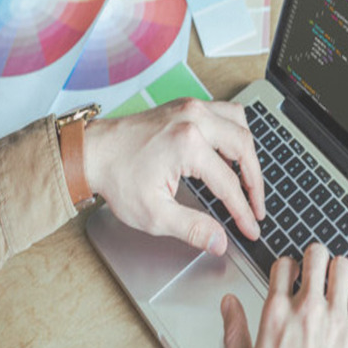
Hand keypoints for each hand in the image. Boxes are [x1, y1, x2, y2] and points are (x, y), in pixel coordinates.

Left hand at [83, 98, 264, 253]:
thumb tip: (220, 242)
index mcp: (188, 144)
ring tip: (249, 180)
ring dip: (248, 153)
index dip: (243, 211)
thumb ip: (193, 229)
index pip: (229, 184)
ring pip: (240, 124)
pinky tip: (232, 152)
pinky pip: (225, 113)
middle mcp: (194, 119)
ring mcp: (190, 108)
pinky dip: (235, 133)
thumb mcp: (154, 213)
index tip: (251, 228)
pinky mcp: (186, 106)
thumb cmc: (116, 177)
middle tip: (256, 206)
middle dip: (255, 182)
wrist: (91, 152)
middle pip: (244, 148)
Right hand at [221, 243, 347, 347]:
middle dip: (316, 257)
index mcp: (274, 318)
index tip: (289, 272)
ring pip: (345, 270)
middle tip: (316, 266)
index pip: (283, 266)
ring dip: (341, 270)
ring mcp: (336, 326)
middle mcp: (306, 314)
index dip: (287, 265)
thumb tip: (229, 304)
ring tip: (339, 280)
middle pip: (316, 257)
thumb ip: (235, 332)